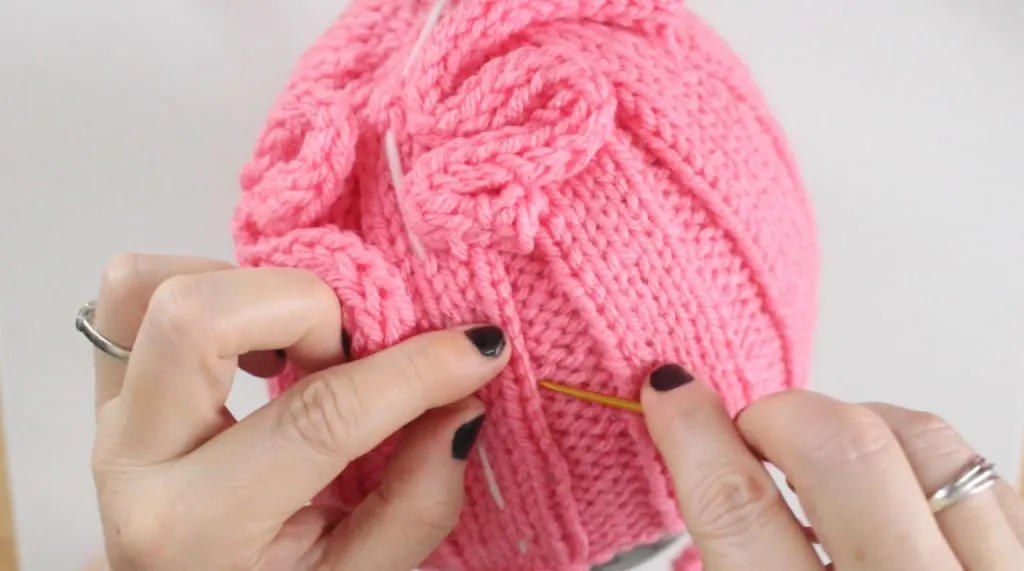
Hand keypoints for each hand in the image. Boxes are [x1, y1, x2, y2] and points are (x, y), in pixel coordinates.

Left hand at [89, 254, 508, 570]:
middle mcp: (135, 460)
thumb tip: (463, 398)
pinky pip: (130, 287)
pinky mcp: (108, 379)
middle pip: (197, 317)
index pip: (317, 418)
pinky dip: (210, 282)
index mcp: (198, 528)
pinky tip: (261, 335)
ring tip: (302, 338)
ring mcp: (109, 411)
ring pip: (143, 284)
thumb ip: (416, 501)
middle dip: (308, 307)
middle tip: (354, 351)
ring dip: (245, 286)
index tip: (477, 348)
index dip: (411, 372)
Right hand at [642, 365, 1023, 569]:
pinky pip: (1010, 477)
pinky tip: (922, 487)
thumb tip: (700, 469)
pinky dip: (953, 469)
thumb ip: (730, 559)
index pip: (740, 510)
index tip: (670, 391)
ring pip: (932, 444)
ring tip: (842, 467)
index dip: (692, 435)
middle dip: (783, 416)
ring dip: (867, 432)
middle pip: (846, 451)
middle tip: (759, 434)